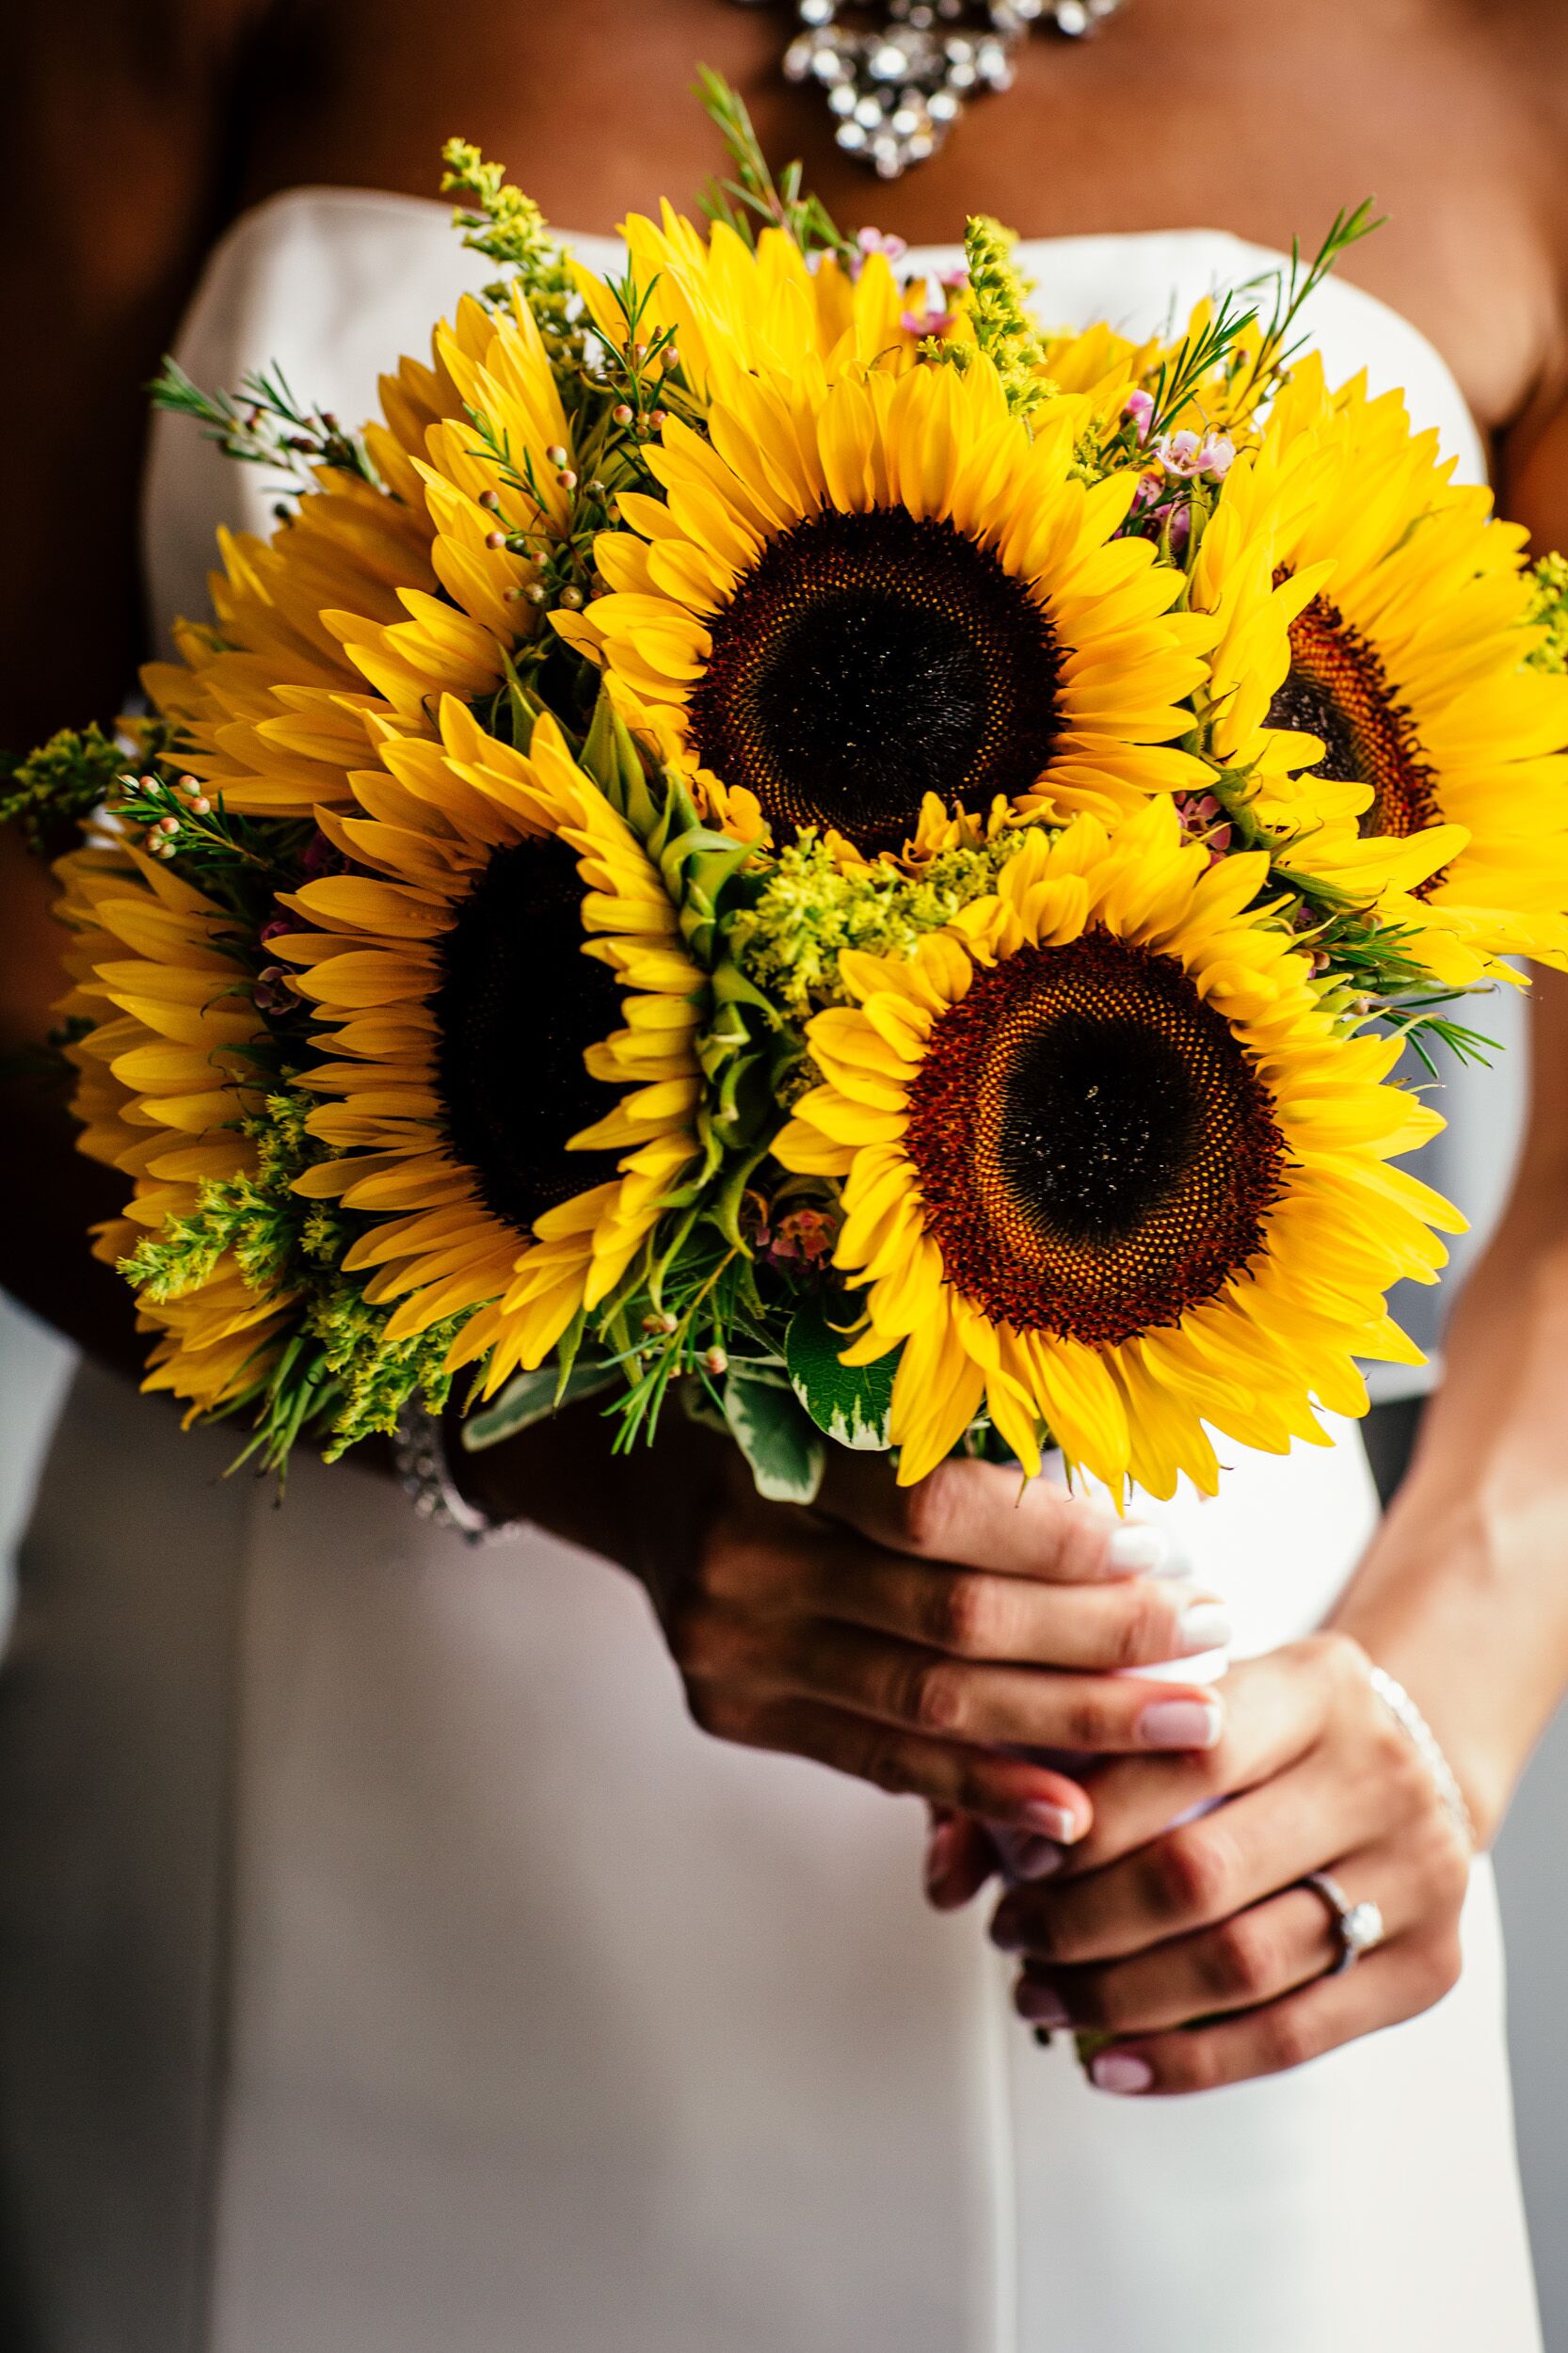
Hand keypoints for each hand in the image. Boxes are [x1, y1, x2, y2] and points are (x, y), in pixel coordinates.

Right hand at [461, 1399, 1229, 1834]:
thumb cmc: (776, 1418)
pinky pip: (879, 1762)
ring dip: (1069, 1723)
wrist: (638, 1477)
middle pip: (951, 1618)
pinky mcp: (735, 1713)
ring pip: (929, 1703)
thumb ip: (961, 1462)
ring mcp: (731, 1648)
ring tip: (1179, 1724)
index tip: (1165, 1547)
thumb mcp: (848, 1399)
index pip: (939, 1508)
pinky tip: (1071, 1809)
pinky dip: (981, 1786)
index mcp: (772, 1451)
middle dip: (1100, 1639)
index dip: (1062, 1536)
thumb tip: (1132, 1533)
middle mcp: (742, 1558)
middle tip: (1209, 1640)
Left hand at [985, 1630, 1471, 2094]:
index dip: (1088, 1819)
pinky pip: (1293, 2035)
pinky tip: (1110, 2062)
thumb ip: (1082, 1753)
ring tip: (1042, 1995)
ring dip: (1118, 1998)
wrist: (1418, 1757)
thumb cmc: (1272, 1730)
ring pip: (1240, 1965)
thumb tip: (951, 1867)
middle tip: (1011, 1935)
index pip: (1184, 1756)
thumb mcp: (1203, 1697)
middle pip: (1201, 1874)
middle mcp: (1379, 1776)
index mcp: (1316, 1686)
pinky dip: (1189, 2062)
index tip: (1016, 1855)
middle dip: (1081, 1921)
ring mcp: (1418, 1876)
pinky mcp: (1432, 1968)